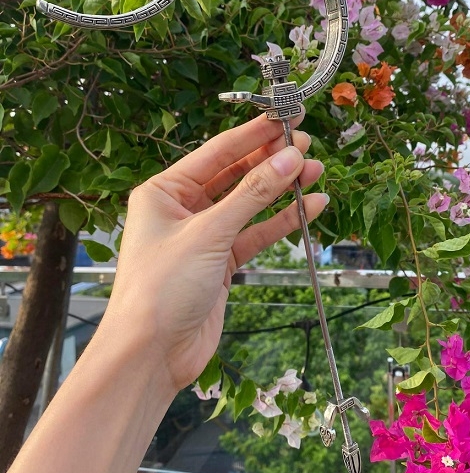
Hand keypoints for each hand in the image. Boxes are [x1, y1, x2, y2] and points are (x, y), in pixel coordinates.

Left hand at [104, 111, 327, 391]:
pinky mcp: (222, 261)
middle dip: (271, 161)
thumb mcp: (209, 233)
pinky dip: (281, 222)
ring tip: (315, 172)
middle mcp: (184, 209)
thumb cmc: (162, 288)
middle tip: (306, 145)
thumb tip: (290, 158)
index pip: (218, 152)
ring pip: (250, 204)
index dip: (254, 134)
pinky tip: (310, 208)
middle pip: (236, 175)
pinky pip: (255, 233)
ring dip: (281, 189)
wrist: (151, 355)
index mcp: (165, 191)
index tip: (286, 117)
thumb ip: (252, 195)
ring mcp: (205, 235)